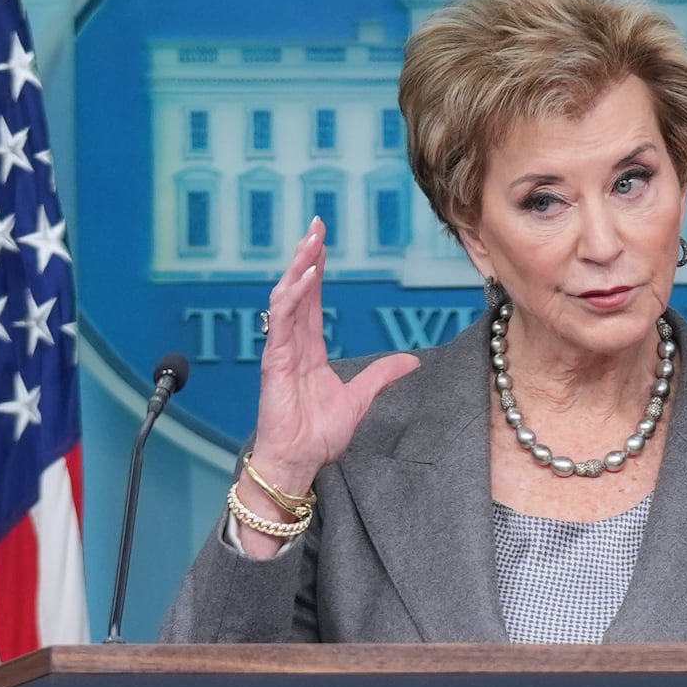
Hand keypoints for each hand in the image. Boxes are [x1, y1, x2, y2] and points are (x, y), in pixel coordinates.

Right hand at [235, 221, 418, 557]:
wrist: (298, 461)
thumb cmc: (318, 435)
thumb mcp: (360, 398)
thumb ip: (382, 375)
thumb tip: (410, 360)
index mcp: (310, 349)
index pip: (313, 299)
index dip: (317, 268)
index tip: (322, 241)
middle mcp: (293, 343)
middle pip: (299, 289)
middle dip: (306, 255)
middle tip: (317, 225)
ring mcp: (282, 350)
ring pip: (287, 297)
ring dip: (298, 267)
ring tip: (310, 241)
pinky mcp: (275, 361)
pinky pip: (281, 321)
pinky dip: (291, 296)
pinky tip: (303, 276)